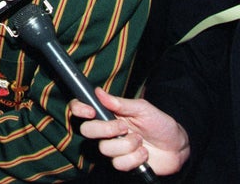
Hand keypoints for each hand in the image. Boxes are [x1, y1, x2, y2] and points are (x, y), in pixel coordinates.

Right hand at [69, 87, 189, 174]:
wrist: (177, 147)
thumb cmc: (160, 123)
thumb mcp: (143, 109)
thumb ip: (120, 103)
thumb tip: (98, 92)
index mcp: (108, 114)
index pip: (82, 109)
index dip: (79, 109)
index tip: (90, 111)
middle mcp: (106, 131)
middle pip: (87, 130)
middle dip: (106, 130)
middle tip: (124, 127)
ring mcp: (113, 148)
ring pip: (105, 148)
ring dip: (127, 145)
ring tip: (140, 141)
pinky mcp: (122, 163)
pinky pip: (118, 163)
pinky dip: (134, 158)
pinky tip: (143, 153)